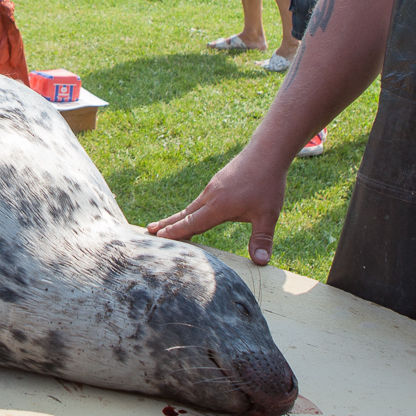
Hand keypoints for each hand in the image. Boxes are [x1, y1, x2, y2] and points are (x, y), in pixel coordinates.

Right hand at [146, 148, 288, 264]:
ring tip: (163, 225)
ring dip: (177, 216)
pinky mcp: (219, 181)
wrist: (267, 152)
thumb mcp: (268, 215)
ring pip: (192, 206)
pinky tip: (194, 212)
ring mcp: (213, 187)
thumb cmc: (267, 184)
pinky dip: (191, 208)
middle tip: (148, 231)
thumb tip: (261, 263)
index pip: (192, 223)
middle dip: (167, 224)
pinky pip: (201, 199)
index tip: (159, 238)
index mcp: (218, 207)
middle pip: (185, 214)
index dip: (176, 232)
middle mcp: (210, 196)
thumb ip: (262, 239)